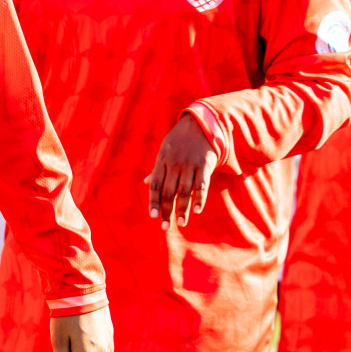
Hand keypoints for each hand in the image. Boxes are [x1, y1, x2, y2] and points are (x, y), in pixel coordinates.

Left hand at [146, 113, 219, 228]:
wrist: (200, 124)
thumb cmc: (179, 141)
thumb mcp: (164, 151)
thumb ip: (157, 169)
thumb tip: (146, 183)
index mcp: (162, 161)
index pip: (156, 185)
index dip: (154, 201)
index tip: (153, 216)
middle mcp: (174, 164)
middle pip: (169, 191)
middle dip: (166, 210)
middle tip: (165, 227)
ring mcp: (189, 164)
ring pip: (184, 190)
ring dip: (182, 209)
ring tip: (180, 223)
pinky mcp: (204, 164)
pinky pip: (201, 184)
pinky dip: (199, 198)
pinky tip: (197, 210)